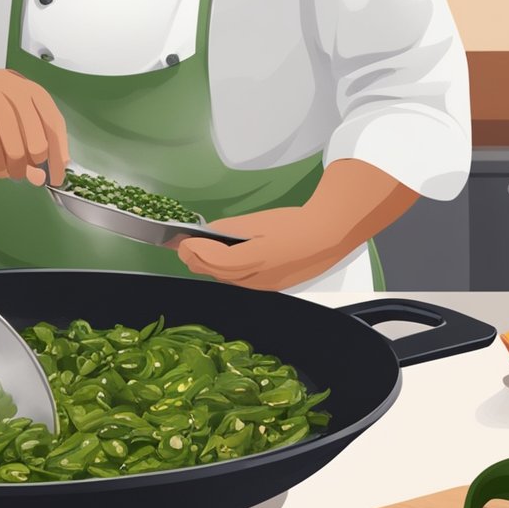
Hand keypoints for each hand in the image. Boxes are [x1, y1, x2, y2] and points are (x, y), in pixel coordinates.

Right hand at [0, 69, 68, 185]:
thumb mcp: (18, 124)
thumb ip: (33, 148)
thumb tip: (39, 178)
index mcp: (30, 90)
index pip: (53, 125)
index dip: (57, 156)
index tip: (55, 180)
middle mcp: (8, 88)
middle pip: (31, 142)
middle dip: (27, 165)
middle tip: (18, 174)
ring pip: (1, 147)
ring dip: (1, 166)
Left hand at [171, 206, 350, 290]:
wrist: (328, 237)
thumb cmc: (294, 224)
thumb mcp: (258, 221)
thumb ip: (229, 228)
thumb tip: (208, 232)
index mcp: (253, 258)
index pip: (212, 260)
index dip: (192, 251)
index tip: (181, 241)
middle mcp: (255, 278)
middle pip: (214, 272)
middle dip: (196, 259)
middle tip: (183, 245)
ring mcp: (262, 285)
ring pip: (226, 279)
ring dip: (210, 265)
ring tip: (199, 250)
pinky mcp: (269, 287)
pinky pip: (240, 280)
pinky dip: (227, 269)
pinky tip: (225, 257)